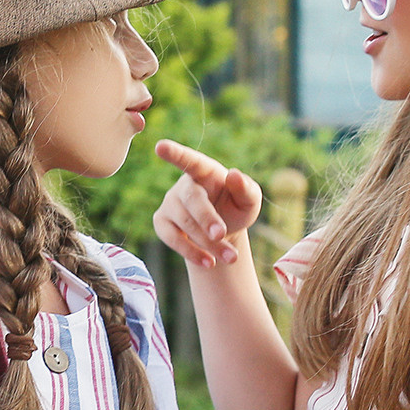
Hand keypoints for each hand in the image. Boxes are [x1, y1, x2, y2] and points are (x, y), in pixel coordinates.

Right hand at [153, 139, 262, 268]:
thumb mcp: (249, 200)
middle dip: (207, 218)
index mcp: (205, 171)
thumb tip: (234, 175)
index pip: (189, 160)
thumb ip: (246, 188)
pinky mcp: (162, 223)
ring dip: (209, 243)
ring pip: (185, 223)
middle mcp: (184, 185)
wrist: (222, 233)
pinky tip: (210, 262)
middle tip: (221, 234)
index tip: (160, 146)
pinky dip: (193, 253)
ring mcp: (170, 204)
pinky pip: (172, 239)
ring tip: (231, 257)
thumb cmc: (236, 207)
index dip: (175, 153)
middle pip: (192, 199)